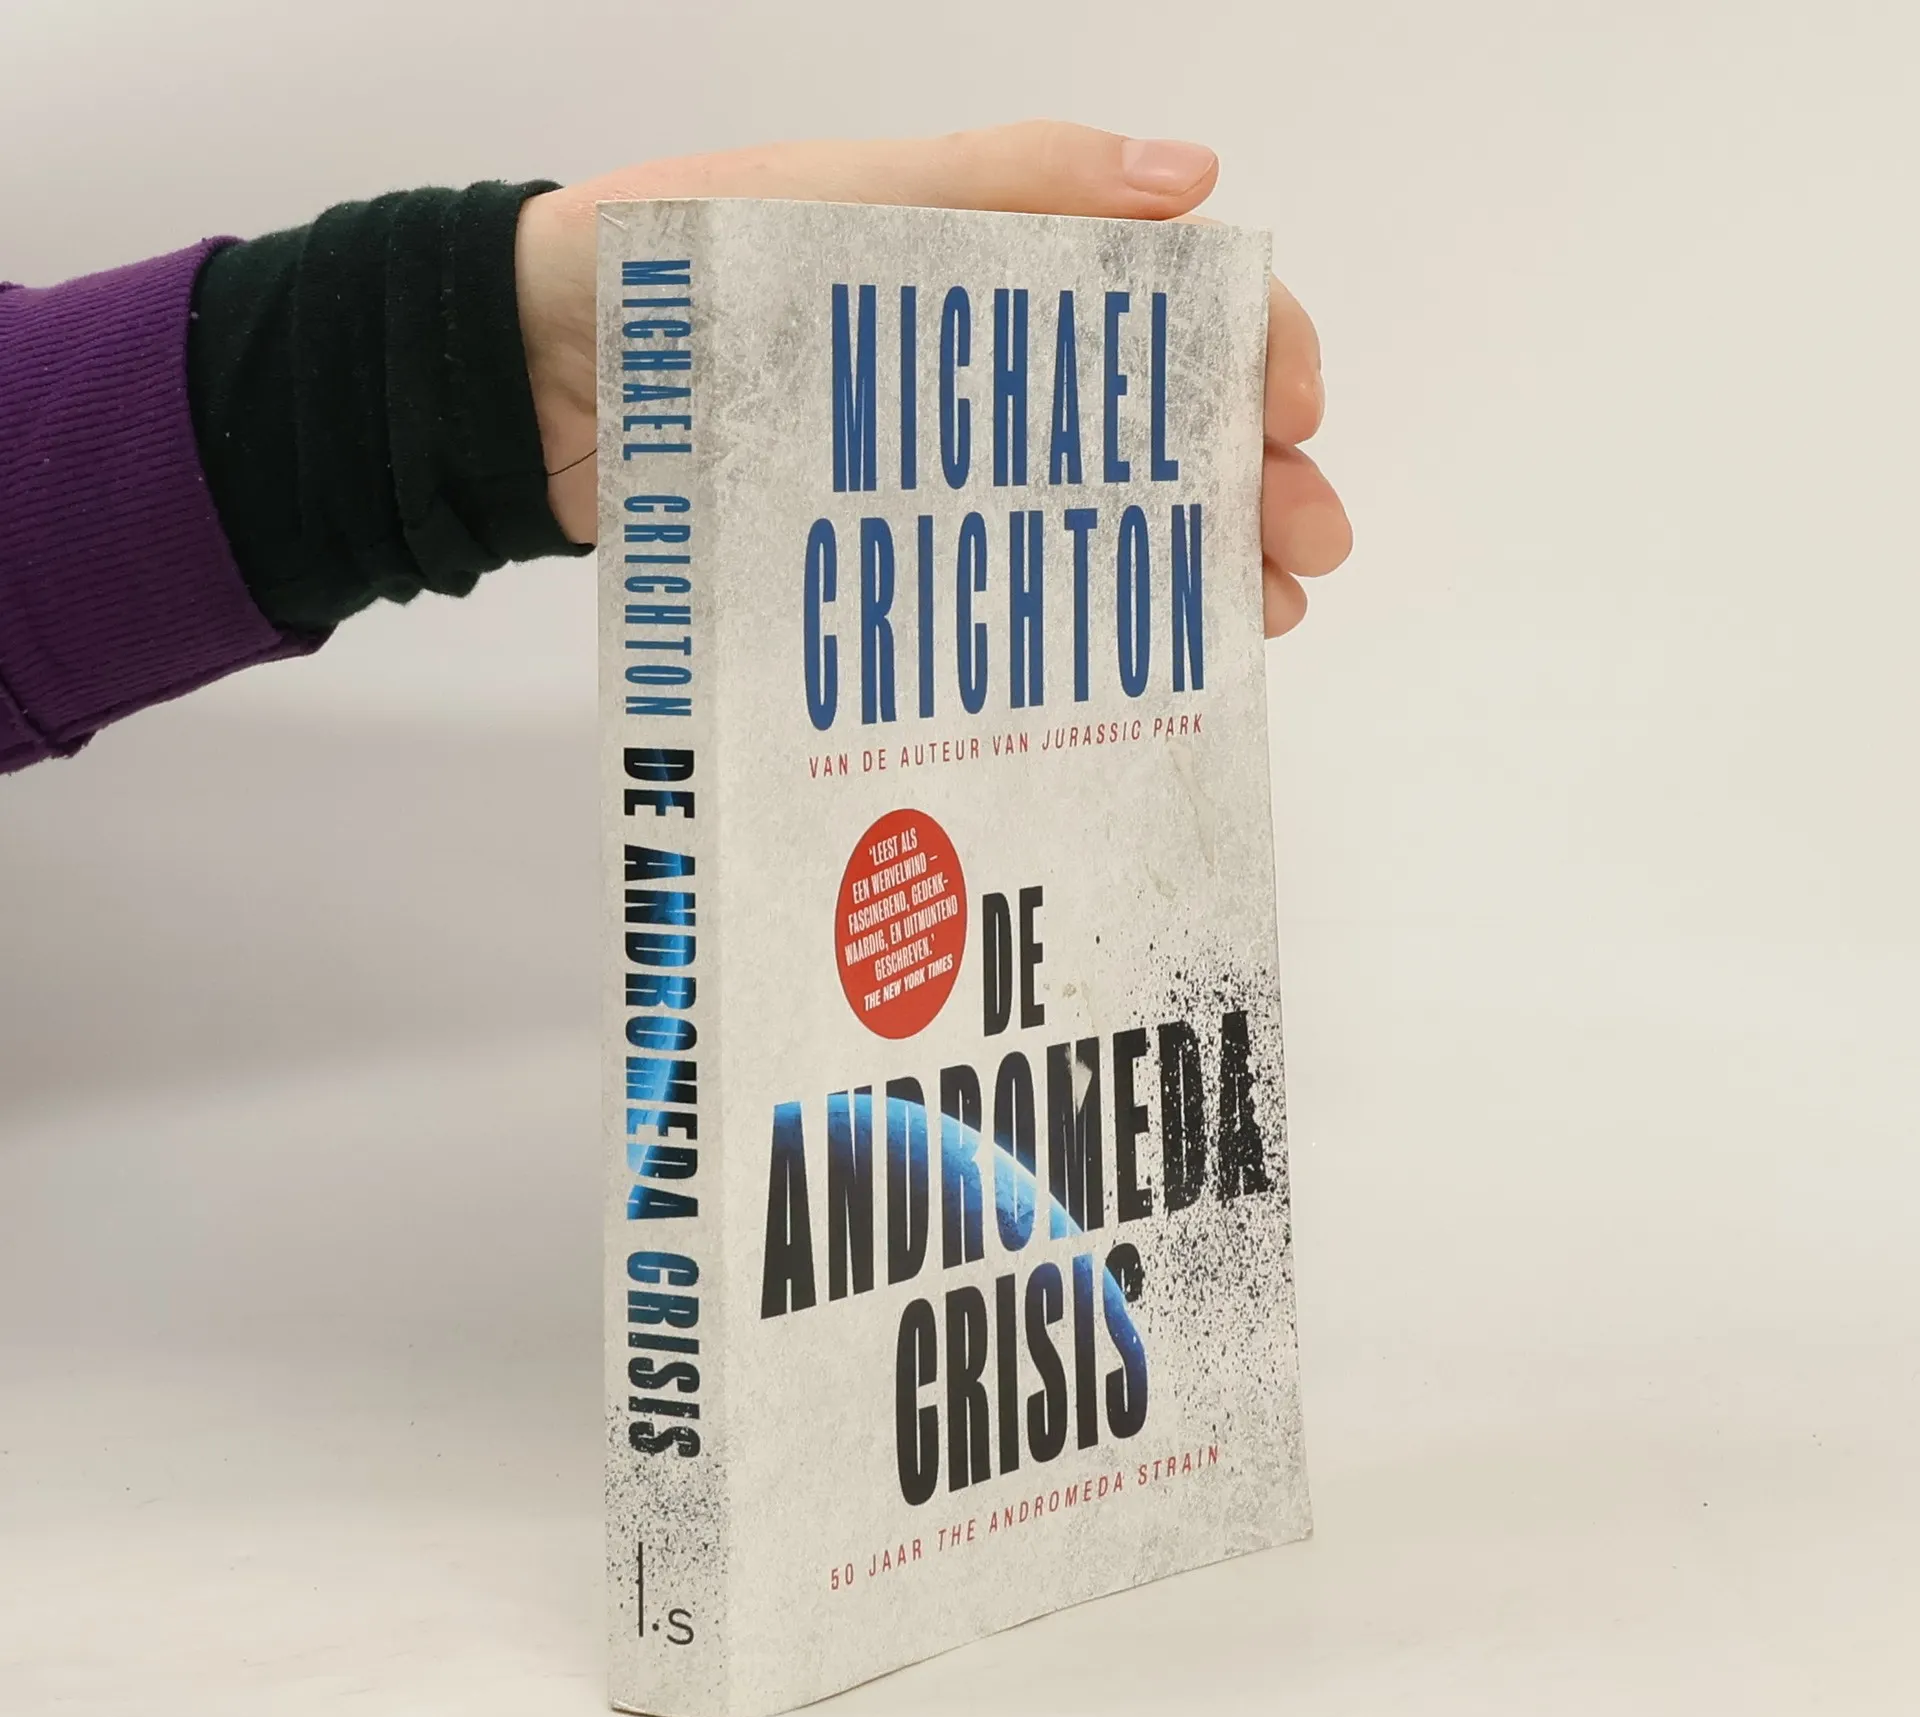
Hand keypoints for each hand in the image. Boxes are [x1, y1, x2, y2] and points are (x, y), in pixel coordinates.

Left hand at [515, 120, 1350, 634]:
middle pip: (1161, 424)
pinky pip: (1017, 584)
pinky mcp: (898, 550)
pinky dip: (1094, 618)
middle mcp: (995, 373)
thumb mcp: (847, 194)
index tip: (1293, 417)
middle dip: (1252, 483)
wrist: (539, 378)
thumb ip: (1010, 179)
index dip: (1250, 351)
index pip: (1169, 301)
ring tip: (1260, 621)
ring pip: (1107, 515)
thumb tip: (1197, 176)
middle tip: (1305, 553)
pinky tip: (1149, 657)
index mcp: (1003, 267)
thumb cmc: (685, 267)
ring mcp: (950, 470)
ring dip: (1198, 562)